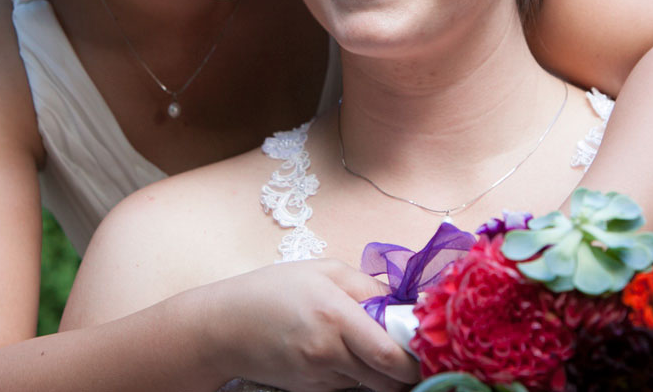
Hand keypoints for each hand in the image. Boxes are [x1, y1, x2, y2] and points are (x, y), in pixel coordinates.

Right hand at [196, 259, 419, 391]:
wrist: (224, 327)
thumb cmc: (272, 290)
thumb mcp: (324, 271)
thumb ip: (369, 286)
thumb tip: (405, 301)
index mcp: (337, 316)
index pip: (393, 355)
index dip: (418, 356)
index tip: (428, 343)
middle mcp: (330, 353)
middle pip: (389, 380)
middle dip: (407, 368)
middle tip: (409, 347)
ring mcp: (319, 377)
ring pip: (371, 384)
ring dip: (380, 370)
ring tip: (366, 341)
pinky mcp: (311, 391)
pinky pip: (347, 385)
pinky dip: (355, 373)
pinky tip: (339, 351)